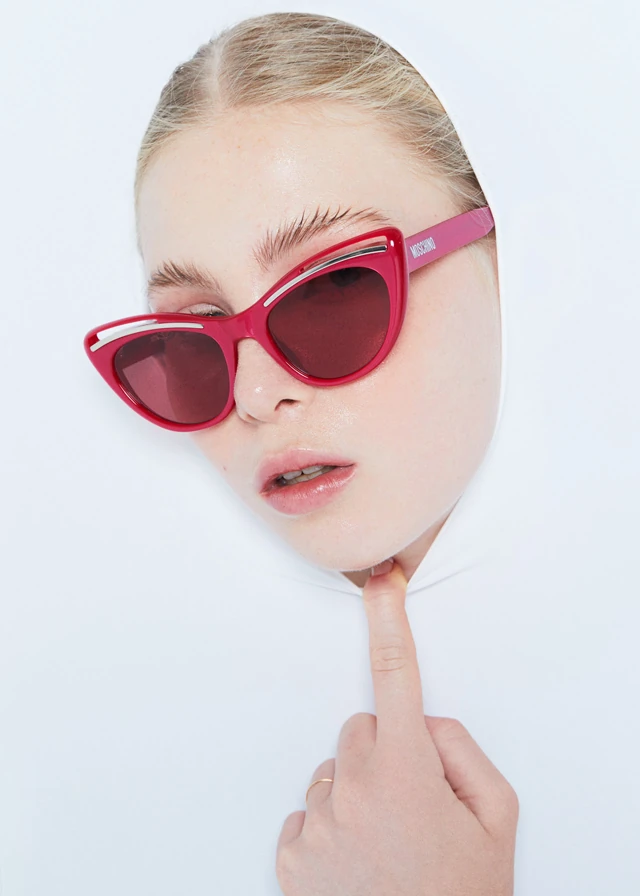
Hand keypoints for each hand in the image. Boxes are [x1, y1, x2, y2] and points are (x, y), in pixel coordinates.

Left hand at [275, 558, 518, 894]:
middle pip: (360, 731)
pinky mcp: (291, 856)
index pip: (395, 676)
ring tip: (386, 843)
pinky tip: (357, 861)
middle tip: (411, 804)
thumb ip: (464, 751)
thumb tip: (423, 725)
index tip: (381, 582)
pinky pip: (306, 815)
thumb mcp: (496, 818)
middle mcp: (352, 788)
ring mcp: (317, 823)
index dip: (389, 622)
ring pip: (333, 773)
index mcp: (406, 770)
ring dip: (356, 794)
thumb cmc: (461, 894)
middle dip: (385, 753)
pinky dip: (329, 829)